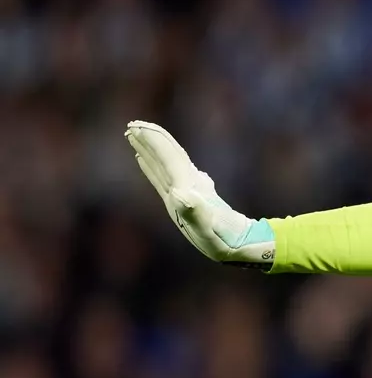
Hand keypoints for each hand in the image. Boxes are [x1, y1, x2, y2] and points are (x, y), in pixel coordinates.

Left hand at [124, 120, 275, 267]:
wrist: (234, 251)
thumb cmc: (224, 241)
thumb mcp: (210, 229)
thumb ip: (195, 213)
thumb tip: (181, 195)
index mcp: (182, 194)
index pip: (166, 162)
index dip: (153, 144)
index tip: (137, 128)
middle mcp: (179, 193)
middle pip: (160, 163)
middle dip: (147, 145)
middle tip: (131, 126)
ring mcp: (187, 195)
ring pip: (167, 168)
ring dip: (154, 153)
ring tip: (140, 139)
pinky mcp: (199, 197)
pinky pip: (180, 175)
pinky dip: (170, 166)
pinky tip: (166, 162)